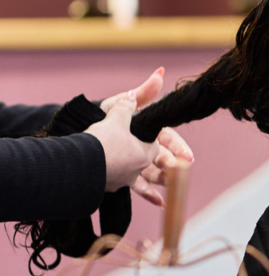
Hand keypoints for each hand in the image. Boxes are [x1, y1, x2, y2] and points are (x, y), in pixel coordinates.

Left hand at [98, 68, 194, 206]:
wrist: (75, 141)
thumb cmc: (100, 117)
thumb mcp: (120, 104)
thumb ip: (143, 92)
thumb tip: (160, 72)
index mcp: (146, 129)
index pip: (167, 138)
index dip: (178, 147)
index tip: (187, 157)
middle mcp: (142, 147)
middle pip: (162, 156)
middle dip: (172, 164)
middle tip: (179, 171)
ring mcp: (134, 163)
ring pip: (153, 172)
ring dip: (163, 179)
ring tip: (170, 186)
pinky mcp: (124, 177)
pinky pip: (138, 186)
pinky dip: (149, 194)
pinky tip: (160, 202)